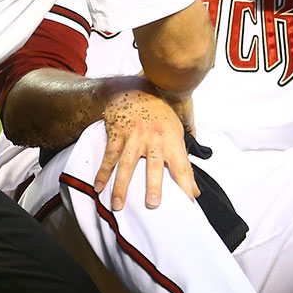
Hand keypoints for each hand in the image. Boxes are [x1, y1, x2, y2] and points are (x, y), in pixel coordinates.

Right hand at [95, 88, 199, 210]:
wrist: (137, 87)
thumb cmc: (160, 112)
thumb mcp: (177, 130)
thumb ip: (183, 159)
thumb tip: (194, 188)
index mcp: (172, 138)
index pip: (182, 165)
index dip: (186, 184)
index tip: (187, 202)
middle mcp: (154, 137)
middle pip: (154, 165)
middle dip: (153, 185)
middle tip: (152, 204)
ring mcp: (134, 135)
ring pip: (128, 163)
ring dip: (122, 185)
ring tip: (119, 205)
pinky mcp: (117, 132)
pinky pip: (109, 156)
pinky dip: (103, 172)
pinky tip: (98, 187)